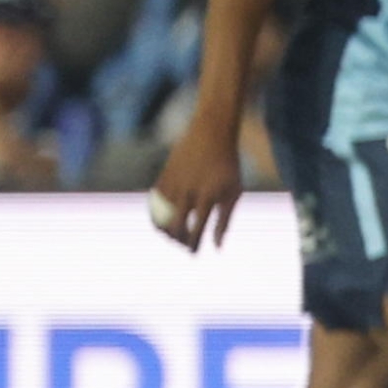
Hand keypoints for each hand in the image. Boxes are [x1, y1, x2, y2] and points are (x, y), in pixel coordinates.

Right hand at [150, 116, 242, 249]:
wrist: (211, 134)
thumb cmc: (227, 166)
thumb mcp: (233, 192)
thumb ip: (225, 220)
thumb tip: (216, 247)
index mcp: (208, 196)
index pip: (196, 228)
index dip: (193, 244)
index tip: (193, 253)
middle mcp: (188, 191)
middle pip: (175, 226)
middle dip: (179, 240)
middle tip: (185, 245)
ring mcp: (173, 184)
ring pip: (160, 216)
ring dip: (166, 231)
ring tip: (175, 236)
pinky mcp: (162, 177)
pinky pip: (154, 205)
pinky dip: (156, 216)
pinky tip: (164, 222)